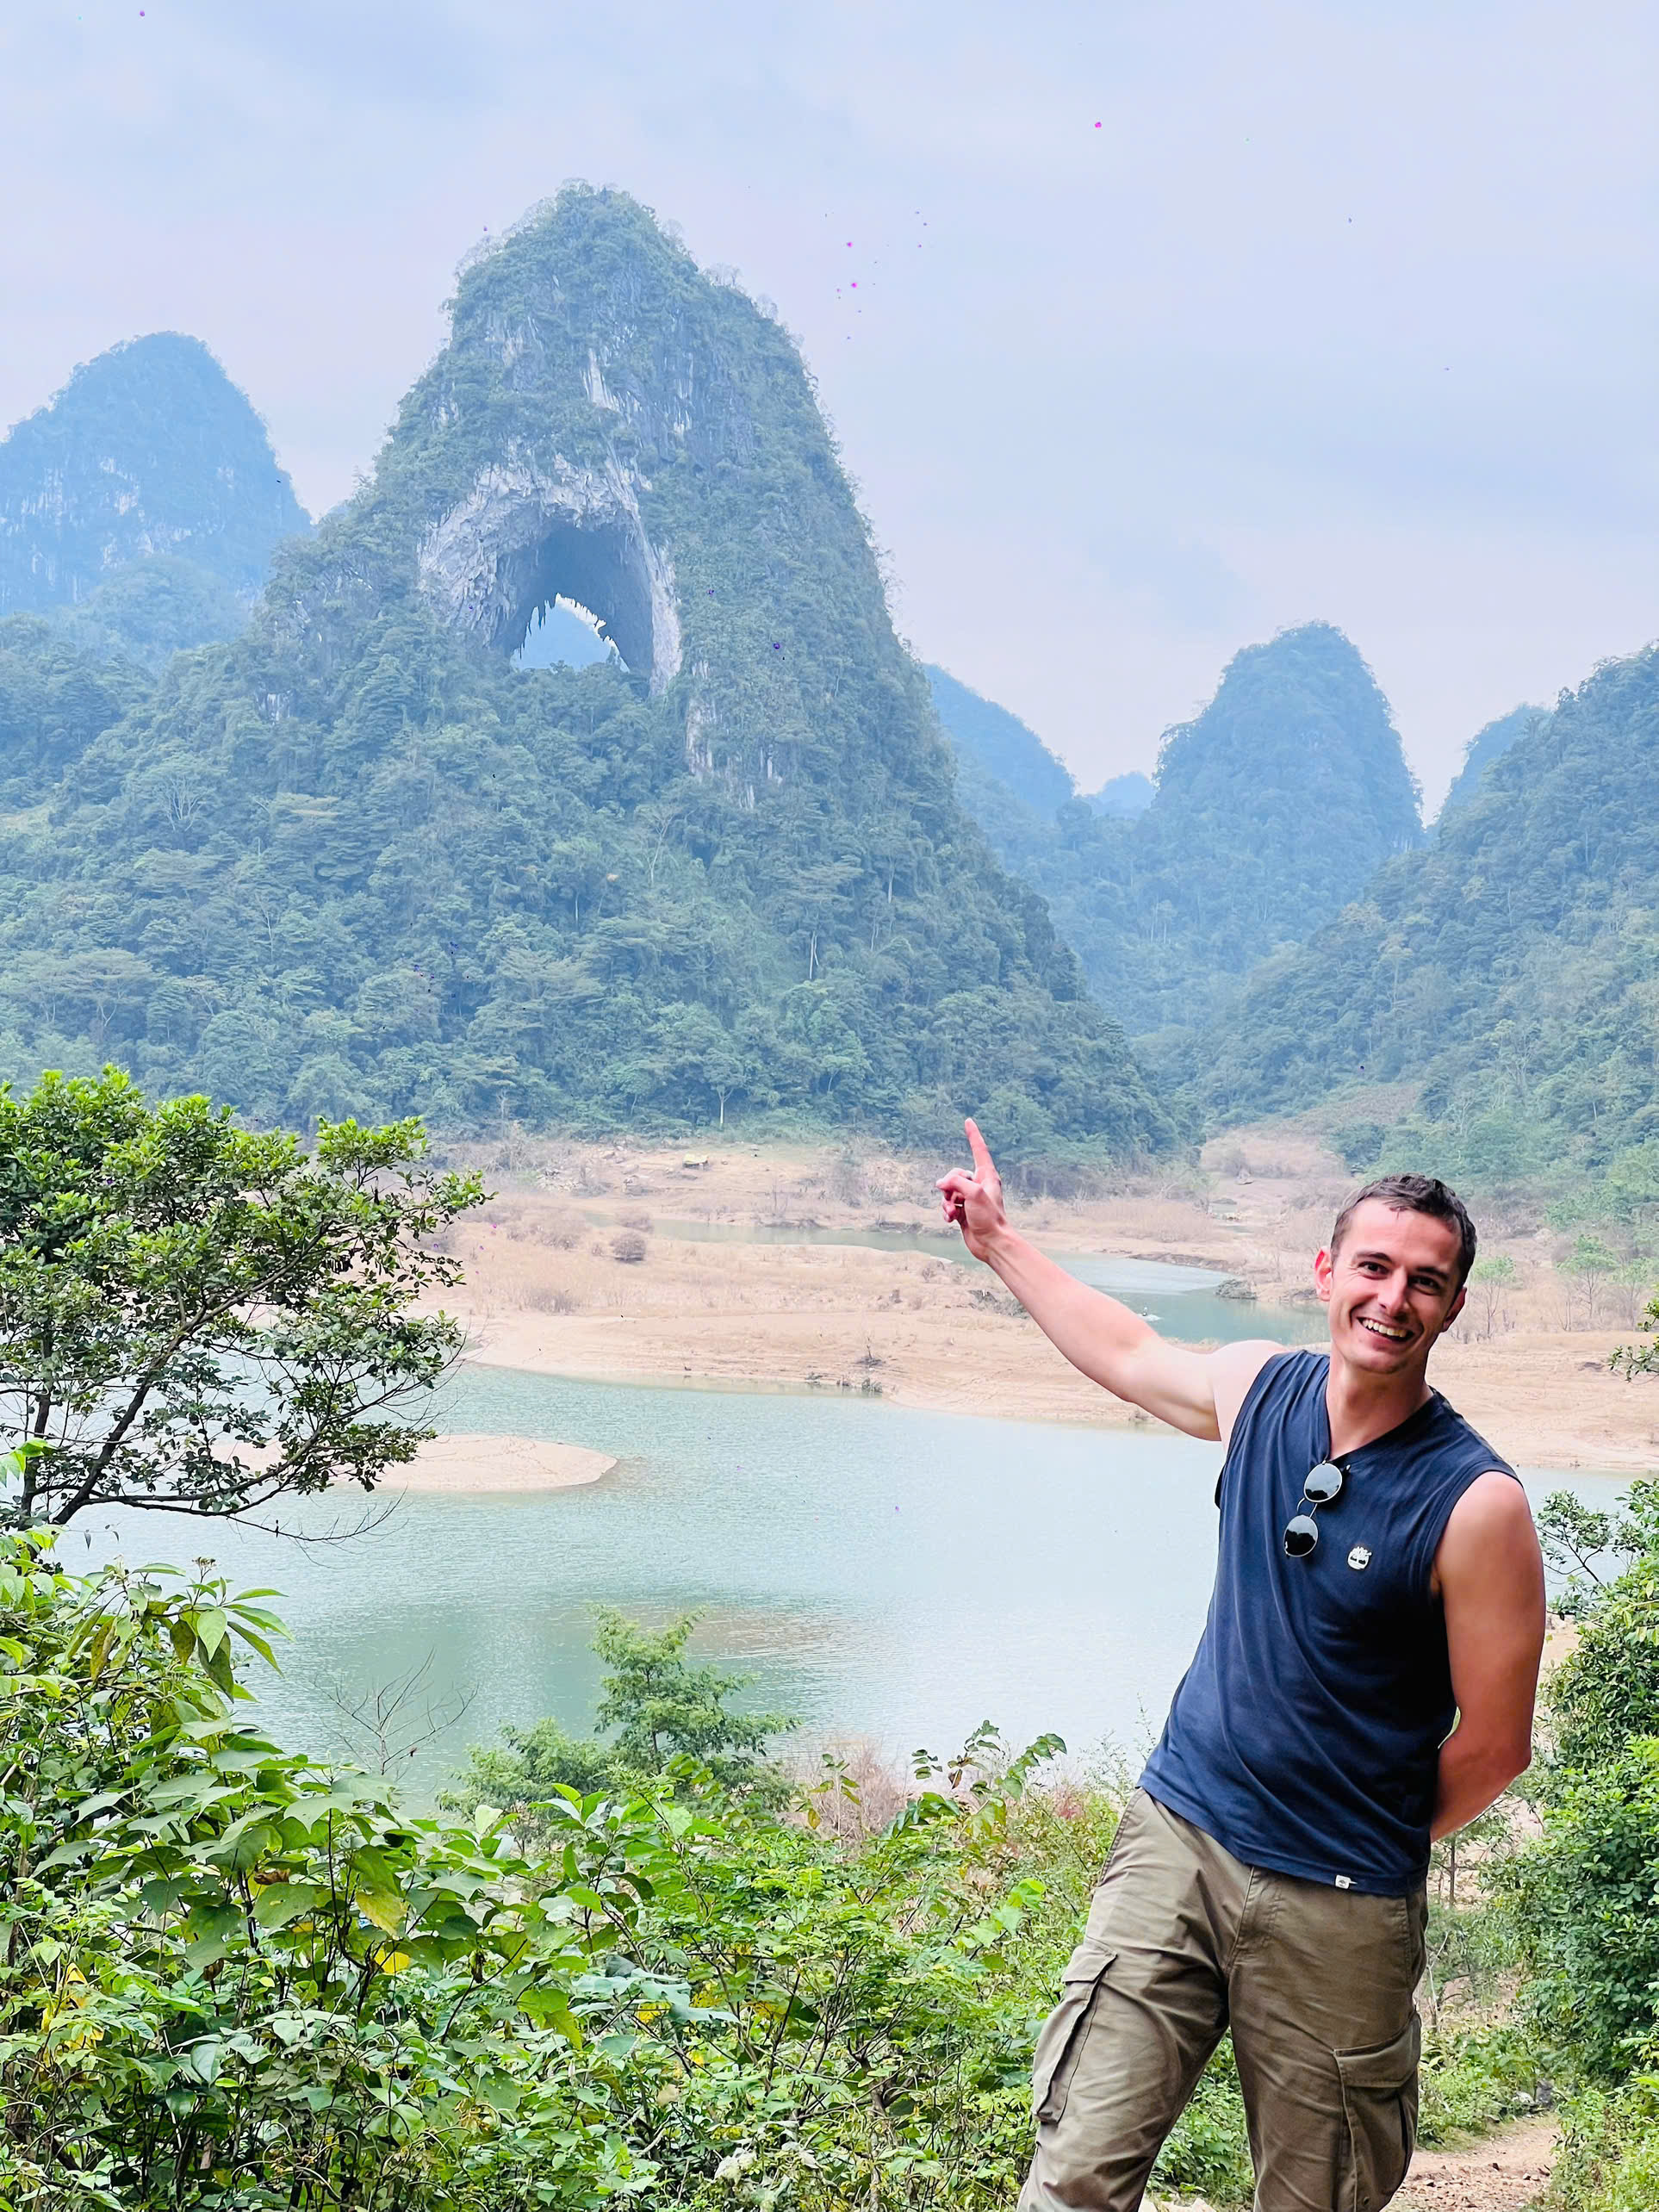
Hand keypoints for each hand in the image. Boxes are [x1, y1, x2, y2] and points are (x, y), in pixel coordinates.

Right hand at [935, 1118, 1006, 1262]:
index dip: (973, 1135)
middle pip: (955, 1174)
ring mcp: (970, 1199)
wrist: (992, 1243)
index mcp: (987, 1176)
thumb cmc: (989, 1218)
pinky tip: (950, 1220)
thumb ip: (955, 1182)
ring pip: (949, 1191)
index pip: (979, 1150)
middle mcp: (979, 1186)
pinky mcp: (963, 1212)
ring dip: (946, 1201)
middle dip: (949, 1185)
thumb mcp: (973, 1194)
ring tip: (952, 1212)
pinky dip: (946, 1211)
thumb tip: (941, 1183)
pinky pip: (948, 1205)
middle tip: (952, 1197)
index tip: (968, 1121)